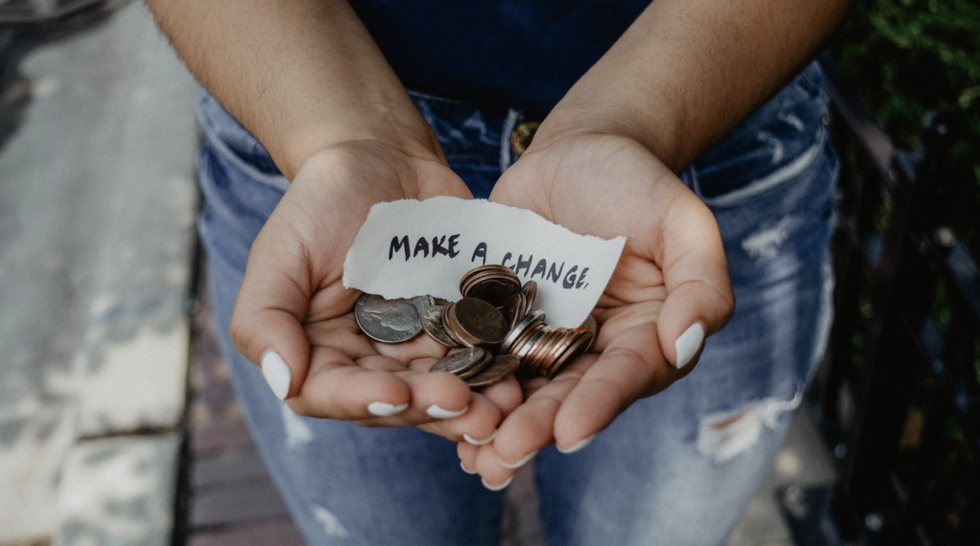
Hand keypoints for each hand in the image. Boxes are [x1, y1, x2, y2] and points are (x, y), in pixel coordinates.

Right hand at [229, 141, 522, 441]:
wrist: (382, 158)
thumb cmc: (320, 202)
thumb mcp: (280, 252)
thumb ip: (265, 318)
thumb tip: (283, 380)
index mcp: (320, 353)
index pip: (333, 393)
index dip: (364, 400)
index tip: (397, 393)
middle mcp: (370, 361)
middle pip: (398, 401)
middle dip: (431, 408)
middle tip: (466, 406)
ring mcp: (420, 347)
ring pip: (444, 389)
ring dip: (475, 404)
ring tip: (504, 406)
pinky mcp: (461, 326)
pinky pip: (481, 355)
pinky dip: (500, 369)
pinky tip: (521, 374)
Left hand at [459, 132, 734, 486]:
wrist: (578, 151)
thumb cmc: (638, 183)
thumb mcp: (682, 221)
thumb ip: (700, 281)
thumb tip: (686, 343)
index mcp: (645, 336)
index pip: (626, 376)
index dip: (599, 404)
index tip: (570, 432)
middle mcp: (595, 349)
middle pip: (568, 395)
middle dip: (538, 427)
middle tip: (506, 454)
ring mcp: (544, 337)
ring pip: (522, 388)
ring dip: (497, 423)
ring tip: (473, 455)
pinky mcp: (500, 320)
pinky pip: (482, 355)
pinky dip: (465, 383)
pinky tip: (439, 410)